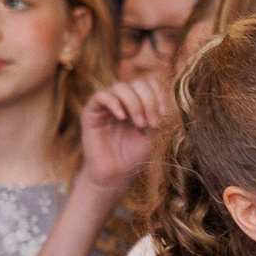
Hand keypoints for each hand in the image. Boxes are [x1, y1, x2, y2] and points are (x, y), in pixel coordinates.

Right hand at [77, 76, 169, 191]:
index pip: (149, 83)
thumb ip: (156, 115)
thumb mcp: (153, 134)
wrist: (116, 173)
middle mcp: (123, 101)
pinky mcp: (91, 111)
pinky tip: (123, 117)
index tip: (164, 113)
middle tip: (151, 123)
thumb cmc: (134, 154)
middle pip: (137, 82)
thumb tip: (161, 101)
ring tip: (140, 125)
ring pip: (120, 86)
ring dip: (135, 104)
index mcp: (139, 103)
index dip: (159, 93)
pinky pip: (101, 96)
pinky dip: (115, 103)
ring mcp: (107, 105)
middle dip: (149, 101)